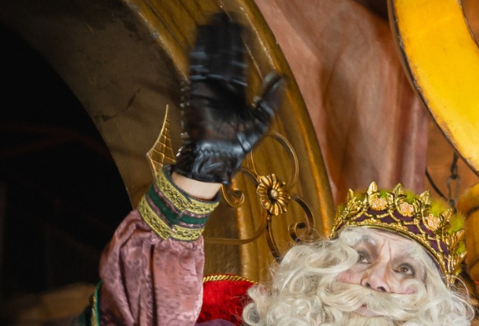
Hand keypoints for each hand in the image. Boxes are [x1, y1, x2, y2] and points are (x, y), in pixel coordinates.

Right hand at [172, 12, 284, 183]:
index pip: (238, 63)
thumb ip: (270, 99)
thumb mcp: (261, 121)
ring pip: (211, 56)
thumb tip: (282, 78)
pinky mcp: (196, 89)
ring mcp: (208, 87)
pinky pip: (198, 66)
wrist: (217, 156)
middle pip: (224, 55)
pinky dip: (200, 50)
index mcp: (237, 92)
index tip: (239, 28)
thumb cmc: (239, 144)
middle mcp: (222, 87)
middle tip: (226, 16)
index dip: (239, 46)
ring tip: (215, 19)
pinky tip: (201, 34)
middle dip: (225, 37)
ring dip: (213, 38)